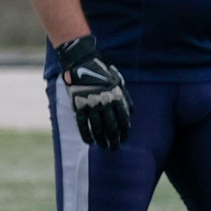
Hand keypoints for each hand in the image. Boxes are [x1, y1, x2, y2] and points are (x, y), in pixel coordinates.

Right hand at [55, 34, 130, 149]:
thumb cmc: (102, 72)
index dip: (124, 131)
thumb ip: (125, 97)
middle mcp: (105, 102)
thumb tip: (132, 113)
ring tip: (103, 147)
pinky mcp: (78, 106)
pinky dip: (86, 135)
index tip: (124, 138)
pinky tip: (90, 142)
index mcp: (116, 96)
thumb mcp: (118, 81)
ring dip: (101, 140)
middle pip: (111, 127)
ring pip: (97, 128)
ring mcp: (91, 105)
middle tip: (115, 148)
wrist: (81, 63)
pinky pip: (82, 125)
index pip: (123, 119)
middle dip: (114, 140)